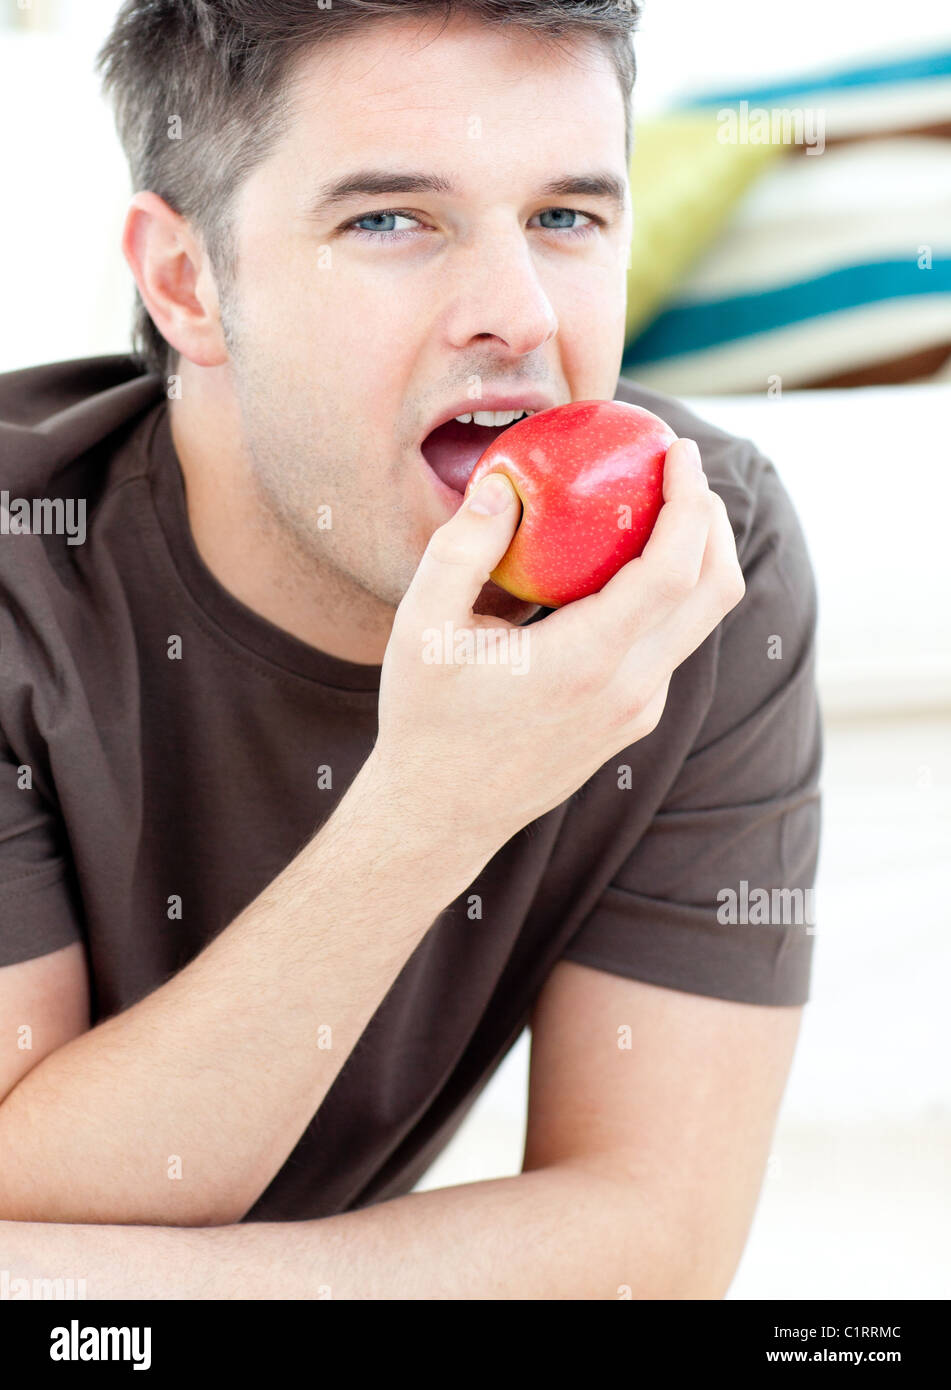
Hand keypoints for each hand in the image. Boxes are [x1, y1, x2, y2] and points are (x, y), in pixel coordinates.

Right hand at [372, 438, 745, 850]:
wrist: (441, 815)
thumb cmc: (425, 722)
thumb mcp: (421, 630)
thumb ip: (460, 549)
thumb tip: (503, 483)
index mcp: (587, 663)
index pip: (673, 569)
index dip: (688, 501)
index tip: (674, 449)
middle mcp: (631, 689)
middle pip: (715, 590)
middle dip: (710, 517)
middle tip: (676, 468)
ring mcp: (639, 709)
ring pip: (702, 619)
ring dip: (697, 554)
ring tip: (655, 505)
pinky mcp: (634, 719)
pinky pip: (672, 642)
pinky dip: (670, 591)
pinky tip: (622, 566)